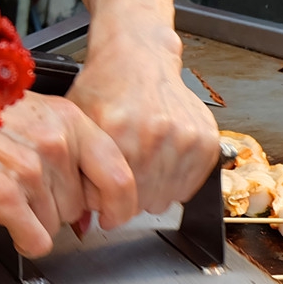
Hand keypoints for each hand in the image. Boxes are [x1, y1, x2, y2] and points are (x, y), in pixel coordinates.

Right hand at [0, 93, 136, 257]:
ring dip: (33, 218)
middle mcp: (56, 144)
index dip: (118, 205)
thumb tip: (92, 198)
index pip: (119, 177)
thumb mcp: (36, 113)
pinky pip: (35, 240)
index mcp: (70, 120)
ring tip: (5, 188)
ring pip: (55, 225)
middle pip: (80, 206)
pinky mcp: (5, 196)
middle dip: (57, 206)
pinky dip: (24, 238)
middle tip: (26, 185)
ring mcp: (31, 171)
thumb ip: (70, 147)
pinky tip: (7, 218)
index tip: (111, 216)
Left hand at [66, 11, 217, 213]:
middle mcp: (154, 134)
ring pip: (166, 199)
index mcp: (118, 130)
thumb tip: (82, 226)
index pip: (110, 200)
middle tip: (121, 175)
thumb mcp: (77, 124)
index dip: (102, 202)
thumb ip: (76, 174)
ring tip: (140, 164)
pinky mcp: (206, 140)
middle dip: (126, 199)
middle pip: (139, 204)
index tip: (100, 196)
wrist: (139, 57)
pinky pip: (189, 186)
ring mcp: (184, 137)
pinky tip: (160, 160)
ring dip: (151, 191)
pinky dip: (174, 182)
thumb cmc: (105, 87)